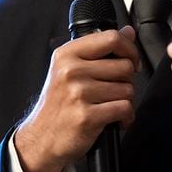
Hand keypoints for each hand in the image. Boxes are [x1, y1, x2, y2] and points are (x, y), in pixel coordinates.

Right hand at [15, 26, 138, 171]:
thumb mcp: (69, 70)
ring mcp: (79, 93)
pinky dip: (125, 118)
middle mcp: (71, 70)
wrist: (40, 139)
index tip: (131, 61)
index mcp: (67, 54)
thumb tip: (128, 31)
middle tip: (113, 91)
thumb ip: (99, 49)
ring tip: (108, 107)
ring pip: (127, 89)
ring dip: (124, 101)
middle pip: (125, 66)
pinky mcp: (87, 116)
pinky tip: (114, 121)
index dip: (129, 49)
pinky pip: (124, 109)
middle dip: (126, 81)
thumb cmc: (58, 105)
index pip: (111, 38)